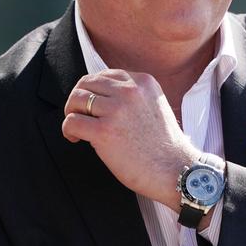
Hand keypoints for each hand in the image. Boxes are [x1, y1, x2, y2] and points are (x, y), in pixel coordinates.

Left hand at [61, 69, 198, 209]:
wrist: (177, 170)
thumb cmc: (165, 145)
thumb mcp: (155, 105)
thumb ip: (134, 95)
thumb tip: (102, 95)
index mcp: (143, 82)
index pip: (105, 75)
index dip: (95, 90)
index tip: (94, 106)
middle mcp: (130, 91)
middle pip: (87, 83)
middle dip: (79, 99)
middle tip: (80, 116)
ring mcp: (117, 110)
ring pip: (76, 99)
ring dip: (72, 114)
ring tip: (78, 128)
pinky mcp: (104, 131)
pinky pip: (72, 122)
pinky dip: (68, 130)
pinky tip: (76, 139)